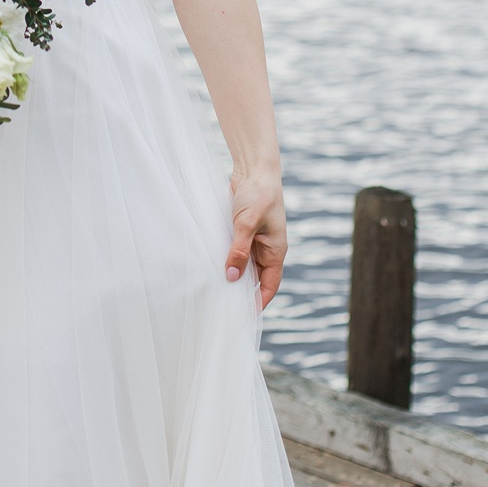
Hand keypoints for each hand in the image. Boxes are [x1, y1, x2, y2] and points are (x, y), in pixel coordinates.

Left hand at [226, 170, 286, 309]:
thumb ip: (239, 250)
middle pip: (255, 279)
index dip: (258, 302)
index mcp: (276, 250)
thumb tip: (231, 277)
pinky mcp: (242, 233)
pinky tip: (211, 267)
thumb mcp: (247, 223)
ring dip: (232, 276)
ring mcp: (255, 241)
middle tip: (222, 307)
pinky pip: (235, 253)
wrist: (254, 169)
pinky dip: (226, 261)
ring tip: (215, 291)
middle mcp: (267, 249)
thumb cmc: (258, 194)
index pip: (269, 285)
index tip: (243, 317)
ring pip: (244, 267)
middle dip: (241, 293)